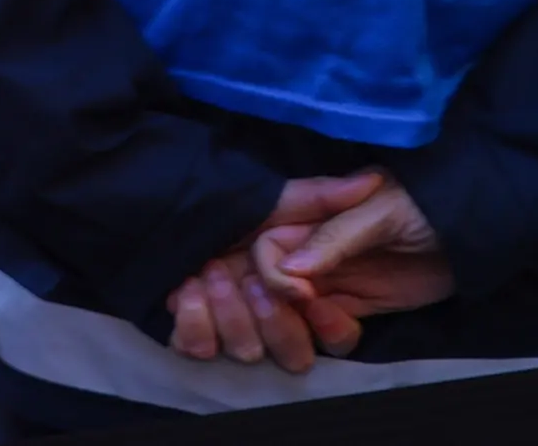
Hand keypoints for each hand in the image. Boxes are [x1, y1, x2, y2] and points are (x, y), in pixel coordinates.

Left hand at [167, 175, 380, 370]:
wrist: (171, 204)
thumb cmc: (240, 204)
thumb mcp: (284, 197)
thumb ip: (321, 196)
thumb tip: (366, 182)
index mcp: (306, 293)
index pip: (338, 337)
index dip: (331, 327)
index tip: (309, 297)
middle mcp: (274, 317)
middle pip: (293, 355)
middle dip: (275, 321)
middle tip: (250, 281)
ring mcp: (234, 326)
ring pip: (247, 352)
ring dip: (232, 317)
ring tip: (210, 275)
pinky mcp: (194, 327)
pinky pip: (197, 348)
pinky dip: (193, 326)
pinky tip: (187, 293)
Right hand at [258, 176, 455, 335]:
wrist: (475, 234)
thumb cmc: (426, 207)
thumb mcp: (381, 213)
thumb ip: (334, 238)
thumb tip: (287, 269)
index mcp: (312, 215)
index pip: (270, 246)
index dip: (273, 272)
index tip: (299, 293)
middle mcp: (314, 248)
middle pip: (274, 283)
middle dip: (280, 309)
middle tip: (309, 320)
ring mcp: (335, 277)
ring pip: (296, 309)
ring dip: (304, 327)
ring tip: (336, 327)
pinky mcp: (358, 303)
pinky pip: (329, 325)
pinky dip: (331, 335)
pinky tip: (349, 332)